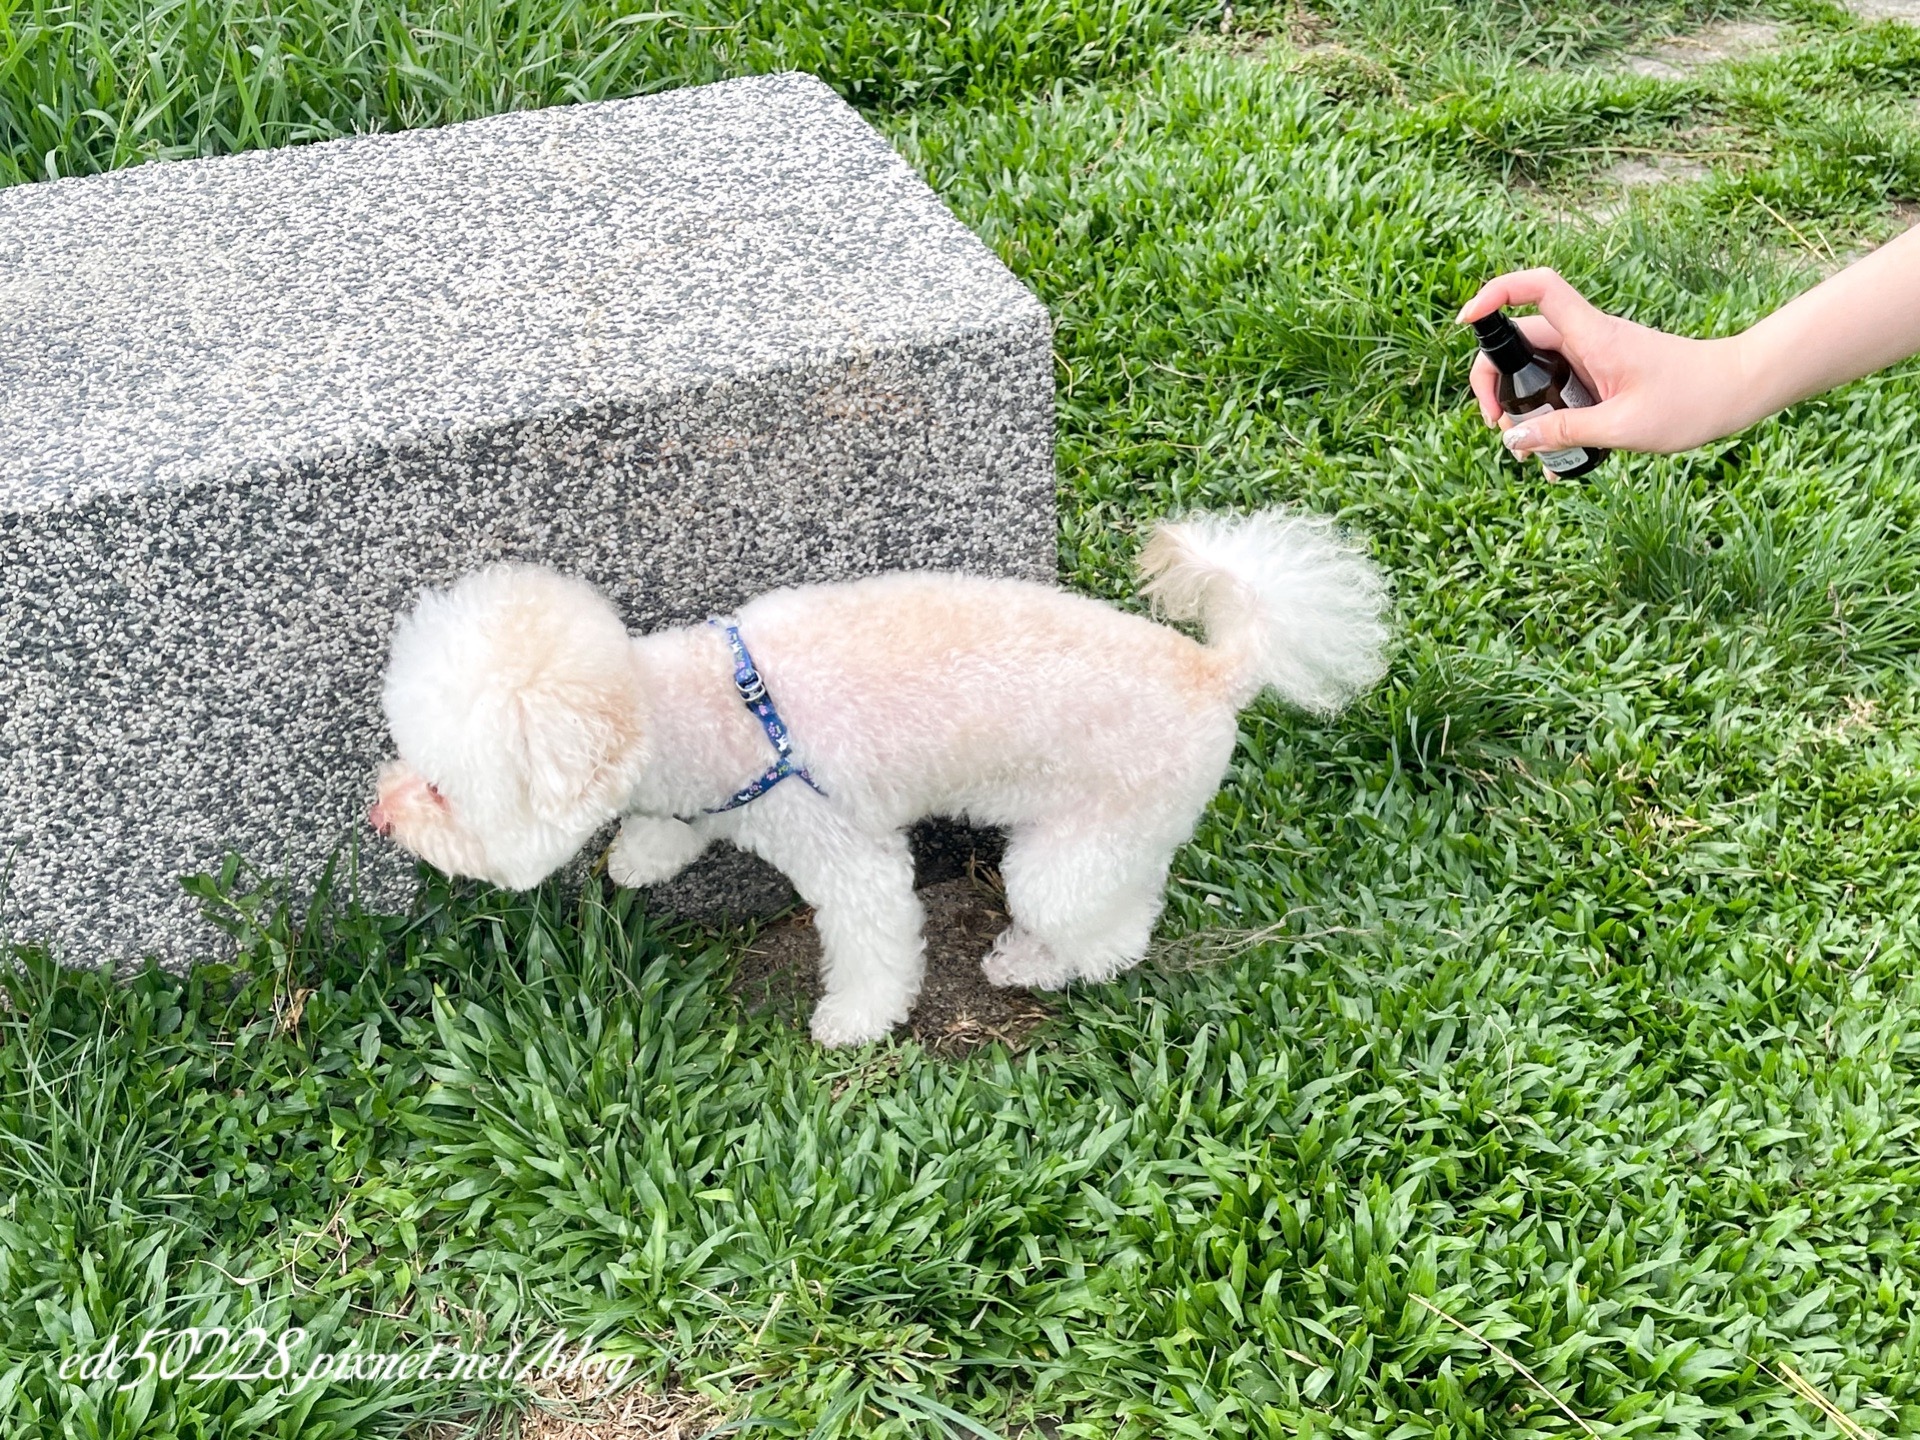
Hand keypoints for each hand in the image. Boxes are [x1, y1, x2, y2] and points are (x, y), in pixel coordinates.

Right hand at [1459, 269, 1753, 459]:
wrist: (1739, 390)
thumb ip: (1564, 431)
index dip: (1495, 294)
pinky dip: (1547, 412)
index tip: (1467, 321)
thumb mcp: (1622, 427)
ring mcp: (1593, 355)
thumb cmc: (1693, 402)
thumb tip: (1514, 438)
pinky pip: (1560, 384)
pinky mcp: (1602, 373)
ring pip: (1536, 367)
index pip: (1536, 289)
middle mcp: (1588, 338)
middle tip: (1497, 424)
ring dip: (1520, 402)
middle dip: (1494, 378)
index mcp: (1592, 335)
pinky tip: (1554, 450)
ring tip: (1524, 446)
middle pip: (1519, 338)